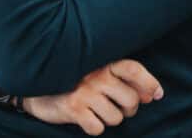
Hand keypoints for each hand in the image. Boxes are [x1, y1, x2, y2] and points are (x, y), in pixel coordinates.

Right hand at [22, 59, 162, 135]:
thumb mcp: (97, 73)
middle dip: (127, 109)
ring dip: (108, 119)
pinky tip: (83, 117)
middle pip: (131, 100)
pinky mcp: (73, 108)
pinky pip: (98, 128)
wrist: (34, 87)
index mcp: (102, 62)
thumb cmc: (73, 81)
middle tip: (112, 105)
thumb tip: (154, 95)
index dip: (149, 83)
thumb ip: (124, 80)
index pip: (133, 69)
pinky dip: (93, 127)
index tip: (157, 95)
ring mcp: (84, 91)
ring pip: (116, 118)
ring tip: (93, 109)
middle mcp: (95, 74)